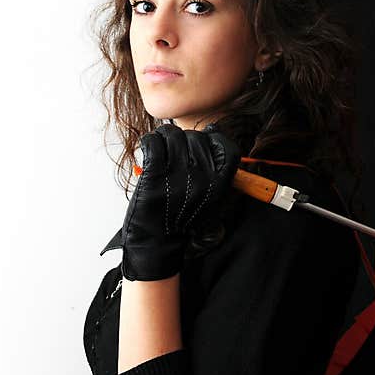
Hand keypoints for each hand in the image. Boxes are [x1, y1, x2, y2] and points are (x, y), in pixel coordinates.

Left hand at [120, 123, 239, 280]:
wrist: (159, 244)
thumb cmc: (184, 222)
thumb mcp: (213, 200)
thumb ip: (217, 169)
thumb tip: (213, 129)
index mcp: (220, 183)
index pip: (225, 146)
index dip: (213, 138)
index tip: (202, 142)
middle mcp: (202, 177)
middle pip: (196, 137)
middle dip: (185, 139)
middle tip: (175, 150)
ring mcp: (178, 174)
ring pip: (173, 135)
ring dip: (165, 138)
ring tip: (161, 148)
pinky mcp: (154, 174)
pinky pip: (153, 143)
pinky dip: (150, 142)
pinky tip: (149, 149)